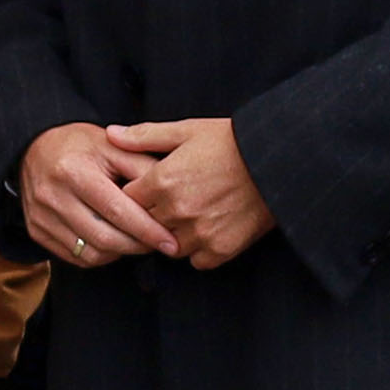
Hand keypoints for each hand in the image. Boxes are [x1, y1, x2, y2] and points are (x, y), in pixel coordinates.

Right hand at [18, 120, 176, 268]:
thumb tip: (172, 196)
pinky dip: (100, 255)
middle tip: (160, 244)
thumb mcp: (113, 146)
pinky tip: (113, 242)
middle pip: (104, 237)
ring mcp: (40, 216)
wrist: (34, 147)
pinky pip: (75, 257)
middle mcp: (52, 196)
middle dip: (138, 246)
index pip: (117, 211)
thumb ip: (143, 167)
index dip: (148, 230)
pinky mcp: (36, 230)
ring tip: (137, 241)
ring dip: (121, 253)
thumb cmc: (81, 146)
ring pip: (91, 253)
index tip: (171, 241)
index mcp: (74, 170)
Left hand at [113, 118, 273, 270]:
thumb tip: (111, 134)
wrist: (278, 160)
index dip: (137, 193)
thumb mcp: (186, 130)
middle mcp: (176, 210)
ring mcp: (199, 233)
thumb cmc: (231, 141)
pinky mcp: (221, 249)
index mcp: (162, 180)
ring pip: (169, 245)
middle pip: (146, 223)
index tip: (149, 188)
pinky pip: (197, 260)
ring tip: (193, 213)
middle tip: (173, 200)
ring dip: (175, 234)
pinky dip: (199, 249)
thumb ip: (145, 136)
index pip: (128, 199)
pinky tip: (209, 228)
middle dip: (154, 214)